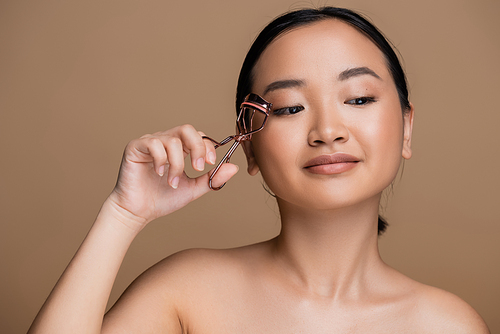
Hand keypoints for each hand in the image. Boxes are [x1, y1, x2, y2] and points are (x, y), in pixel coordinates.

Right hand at [107, 125, 238, 227]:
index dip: (207, 146)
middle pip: (187, 129)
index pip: (198, 136)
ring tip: (173, 182)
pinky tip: (159, 173)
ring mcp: (150, 142)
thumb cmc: (163, 199)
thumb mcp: (193, 189)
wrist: (138, 212)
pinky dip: (161, 160)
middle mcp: (165, 141)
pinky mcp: (135, 147)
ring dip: (177, 164)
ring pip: (173, 141)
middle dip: (197, 147)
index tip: (210, 163)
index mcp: (179, 148)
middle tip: (198, 167)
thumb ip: (211, 178)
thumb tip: (234, 168)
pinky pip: (153, 143)